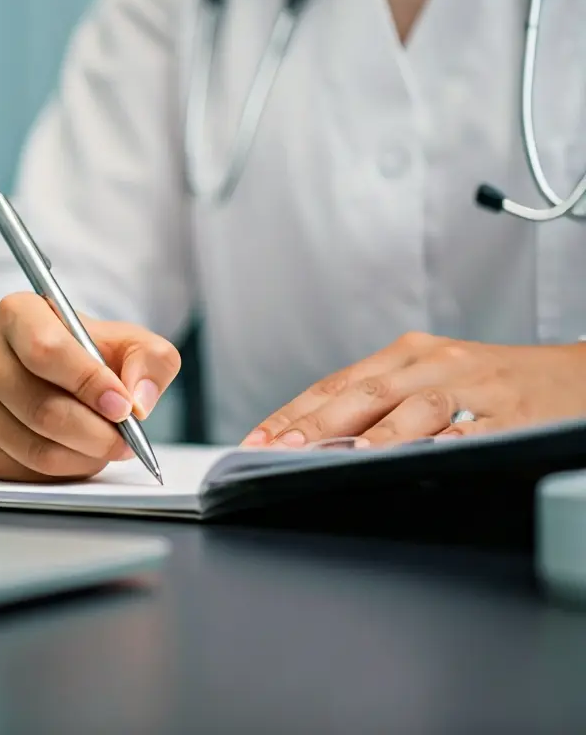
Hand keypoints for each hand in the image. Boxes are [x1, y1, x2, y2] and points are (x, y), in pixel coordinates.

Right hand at [0, 293, 180, 481]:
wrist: (53, 373)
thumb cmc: (88, 353)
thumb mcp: (129, 342)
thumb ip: (150, 360)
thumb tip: (138, 400)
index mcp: (16, 313)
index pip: (46, 351)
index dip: (88, 383)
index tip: (122, 407)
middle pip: (40, 408)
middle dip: (95, 432)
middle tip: (125, 440)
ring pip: (35, 448)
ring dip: (83, 456)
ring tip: (106, 445)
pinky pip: (24, 472)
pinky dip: (64, 471)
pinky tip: (78, 453)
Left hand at [242, 332, 585, 448]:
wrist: (577, 377)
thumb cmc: (495, 382)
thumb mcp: (431, 378)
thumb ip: (379, 403)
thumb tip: (314, 439)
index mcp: (406, 354)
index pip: (334, 385)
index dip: (292, 414)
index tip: (257, 440)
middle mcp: (434, 362)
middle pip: (363, 394)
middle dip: (315, 427)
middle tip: (279, 451)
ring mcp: (475, 386)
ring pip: (414, 406)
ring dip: (375, 434)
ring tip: (341, 456)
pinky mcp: (513, 413)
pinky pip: (473, 430)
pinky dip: (444, 443)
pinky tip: (421, 457)